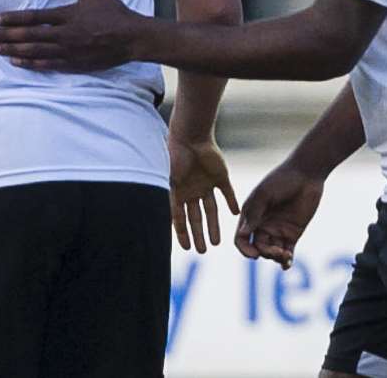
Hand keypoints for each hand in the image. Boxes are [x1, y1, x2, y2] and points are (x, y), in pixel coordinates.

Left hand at [0, 0, 143, 70]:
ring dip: (11, 50)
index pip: (33, 17)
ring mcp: (68, 51)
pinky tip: (16, 62)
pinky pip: (47, 65)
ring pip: (34, 52)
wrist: (132, 38)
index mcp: (67, 15)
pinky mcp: (73, 64)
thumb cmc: (114, 13)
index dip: (12, 19)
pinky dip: (30, 64)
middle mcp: (64, 35)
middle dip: (4, 36)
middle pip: (28, 36)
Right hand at [169, 135, 238, 252]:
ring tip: (216, 242)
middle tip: (202, 251)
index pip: (179, 218)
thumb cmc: (173, 156)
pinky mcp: (220, 177)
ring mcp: (206, 184)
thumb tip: (152, 218)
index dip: (182, 234)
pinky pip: (227, 194)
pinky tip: (234, 214)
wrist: (189, 136)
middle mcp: (191, 190)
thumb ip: (164, 199)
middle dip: (198, 234)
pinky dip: (231, 202)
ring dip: (214, 225)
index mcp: (177, 191)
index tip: (187, 248)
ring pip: (211, 210)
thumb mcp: (166, 180)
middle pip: (196, 217)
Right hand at [233, 162, 323, 269]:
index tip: (254, 255)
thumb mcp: (264, 195)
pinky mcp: (293, 233)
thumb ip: (254, 214)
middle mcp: (261, 224)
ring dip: (276, 257)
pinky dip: (286, 261)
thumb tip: (243, 233)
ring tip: (285, 254)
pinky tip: (287, 264)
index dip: (244, 248)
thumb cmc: (280, 181)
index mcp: (250, 215)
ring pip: (271, 251)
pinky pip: (287, 251)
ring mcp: (277, 230)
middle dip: (265, 253)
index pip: (241, 238)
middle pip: (257, 247)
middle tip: (277, 251)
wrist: (305, 175)